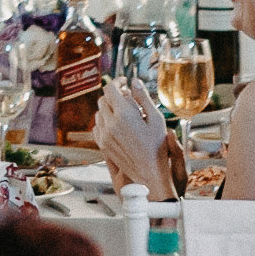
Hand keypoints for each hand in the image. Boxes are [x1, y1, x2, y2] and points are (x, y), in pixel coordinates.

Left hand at [94, 78, 175, 200]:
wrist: (150, 173)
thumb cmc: (157, 148)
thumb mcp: (157, 120)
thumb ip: (144, 98)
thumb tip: (135, 82)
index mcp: (123, 114)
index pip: (110, 89)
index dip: (117, 82)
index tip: (124, 82)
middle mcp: (110, 123)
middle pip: (103, 99)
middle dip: (114, 95)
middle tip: (127, 97)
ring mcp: (104, 134)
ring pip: (99, 112)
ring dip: (109, 108)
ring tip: (124, 113)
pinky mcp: (102, 144)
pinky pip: (97, 126)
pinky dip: (104, 121)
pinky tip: (117, 125)